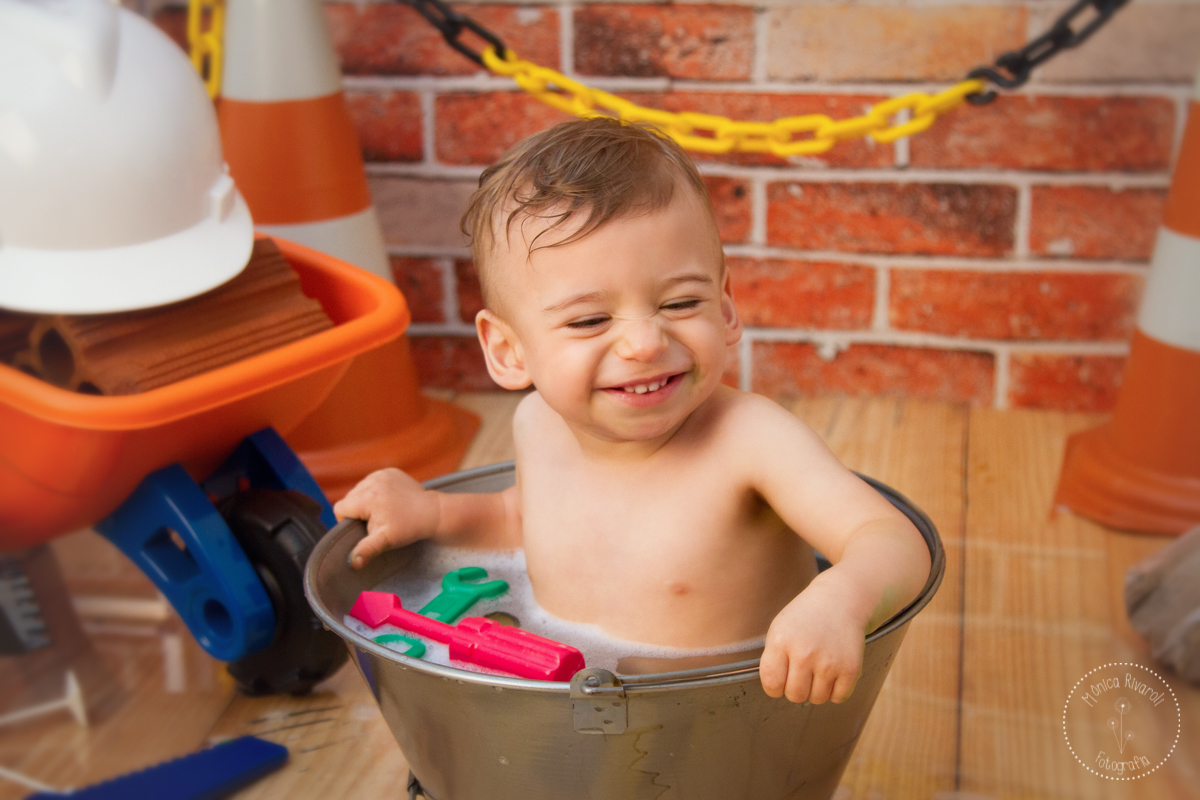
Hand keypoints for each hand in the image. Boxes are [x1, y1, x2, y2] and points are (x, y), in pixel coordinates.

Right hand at [334, 469, 438, 568]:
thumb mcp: (386, 540)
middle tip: (375, 521)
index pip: (340, 508)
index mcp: (367, 497)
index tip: (362, 528)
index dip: (346, 521)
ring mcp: (381, 474)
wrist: (432, 512)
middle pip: (349, 498)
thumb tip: (352, 563)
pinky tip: (388, 500)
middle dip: (357, 511)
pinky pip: (373, 481)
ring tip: (382, 510)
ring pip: (360, 489)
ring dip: (365, 500)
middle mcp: (372, 481)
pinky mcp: (390, 472)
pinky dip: (376, 490)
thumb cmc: (408, 527)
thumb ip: (366, 549)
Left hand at [758, 580, 864, 704]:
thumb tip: (776, 690)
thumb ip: (773, 659)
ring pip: (817, 699)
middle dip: (796, 689)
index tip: (781, 680)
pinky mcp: (850, 669)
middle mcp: (804, 653)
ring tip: (818, 668)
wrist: (840, 601)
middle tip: (802, 672)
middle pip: (795, 695)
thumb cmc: (805, 618)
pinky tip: (833, 672)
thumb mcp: (779, 629)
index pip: (771, 683)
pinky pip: (838, 697)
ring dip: (816, 689)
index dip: (774, 687)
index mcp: (781, 641)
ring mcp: (829, 662)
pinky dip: (835, 690)